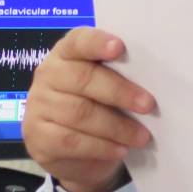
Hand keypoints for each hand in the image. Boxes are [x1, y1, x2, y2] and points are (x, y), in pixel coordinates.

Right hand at [24, 28, 154, 191]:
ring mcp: (39, 106)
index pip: (78, 41)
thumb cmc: (95, 104)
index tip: (119, 47)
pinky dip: (100, 147)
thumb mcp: (105, 85)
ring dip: (116, 126)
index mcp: (66, 53)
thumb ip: (120, 74)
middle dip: (119, 92)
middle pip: (83, 79)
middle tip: (148, 105)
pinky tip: (120, 149)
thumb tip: (154, 77)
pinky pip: (71, 142)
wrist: (68, 148)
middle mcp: (48, 75)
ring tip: (141, 136)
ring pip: (80, 113)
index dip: (98, 43)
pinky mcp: (38, 137)